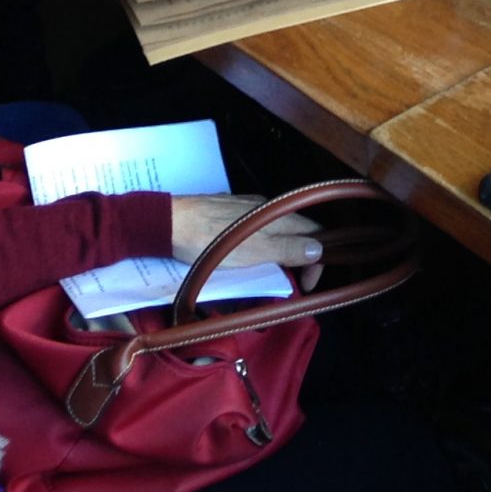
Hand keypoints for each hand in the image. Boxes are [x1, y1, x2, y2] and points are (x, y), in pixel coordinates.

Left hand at [169, 194, 323, 269]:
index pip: (314, 232)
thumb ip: (289, 248)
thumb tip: (319, 248)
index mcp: (277, 215)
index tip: (306, 284)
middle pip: (295, 231)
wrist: (171, 223)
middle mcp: (266, 206)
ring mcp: (246, 207)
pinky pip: (255, 227)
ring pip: (275, 230)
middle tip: (289, 283)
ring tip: (268, 273)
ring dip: (279, 253)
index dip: (318, 259)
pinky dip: (260, 244)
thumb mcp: (256, 251)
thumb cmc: (213, 240)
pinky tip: (246, 256)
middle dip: (299, 258)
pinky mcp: (228, 210)